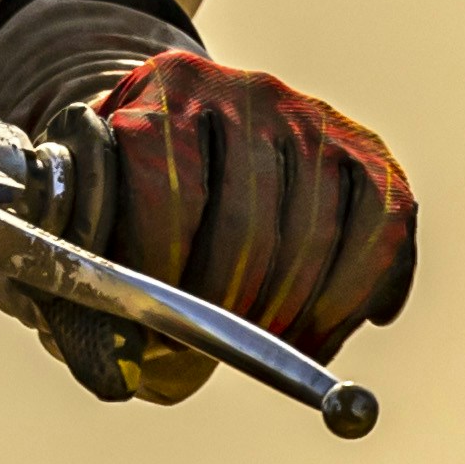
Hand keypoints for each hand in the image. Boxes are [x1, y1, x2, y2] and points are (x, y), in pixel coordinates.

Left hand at [44, 51, 416, 403]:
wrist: (184, 126)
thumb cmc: (128, 187)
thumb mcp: (88, 209)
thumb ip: (84, 278)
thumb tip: (122, 373)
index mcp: (162, 92)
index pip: (166, 191)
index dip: (162, 274)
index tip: (152, 330)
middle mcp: (244, 91)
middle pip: (248, 223)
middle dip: (226, 310)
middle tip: (207, 352)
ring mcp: (312, 118)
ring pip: (316, 236)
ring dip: (290, 317)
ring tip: (257, 351)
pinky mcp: (366, 153)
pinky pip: (380, 233)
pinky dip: (354, 298)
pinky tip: (320, 335)